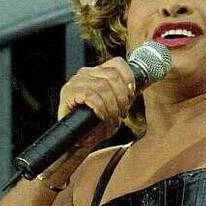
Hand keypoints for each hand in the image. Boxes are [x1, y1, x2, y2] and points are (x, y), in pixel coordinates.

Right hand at [38, 59, 137, 185]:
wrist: (78, 142)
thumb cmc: (97, 125)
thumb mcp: (115, 106)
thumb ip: (124, 95)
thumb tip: (138, 87)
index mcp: (97, 72)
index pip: (117, 63)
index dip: (128, 77)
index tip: (132, 93)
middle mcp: (85, 73)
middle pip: (112, 75)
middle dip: (122, 96)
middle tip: (122, 113)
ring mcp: (75, 82)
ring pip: (102, 86)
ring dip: (112, 105)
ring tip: (112, 118)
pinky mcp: (68, 93)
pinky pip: (90, 95)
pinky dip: (100, 107)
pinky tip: (101, 117)